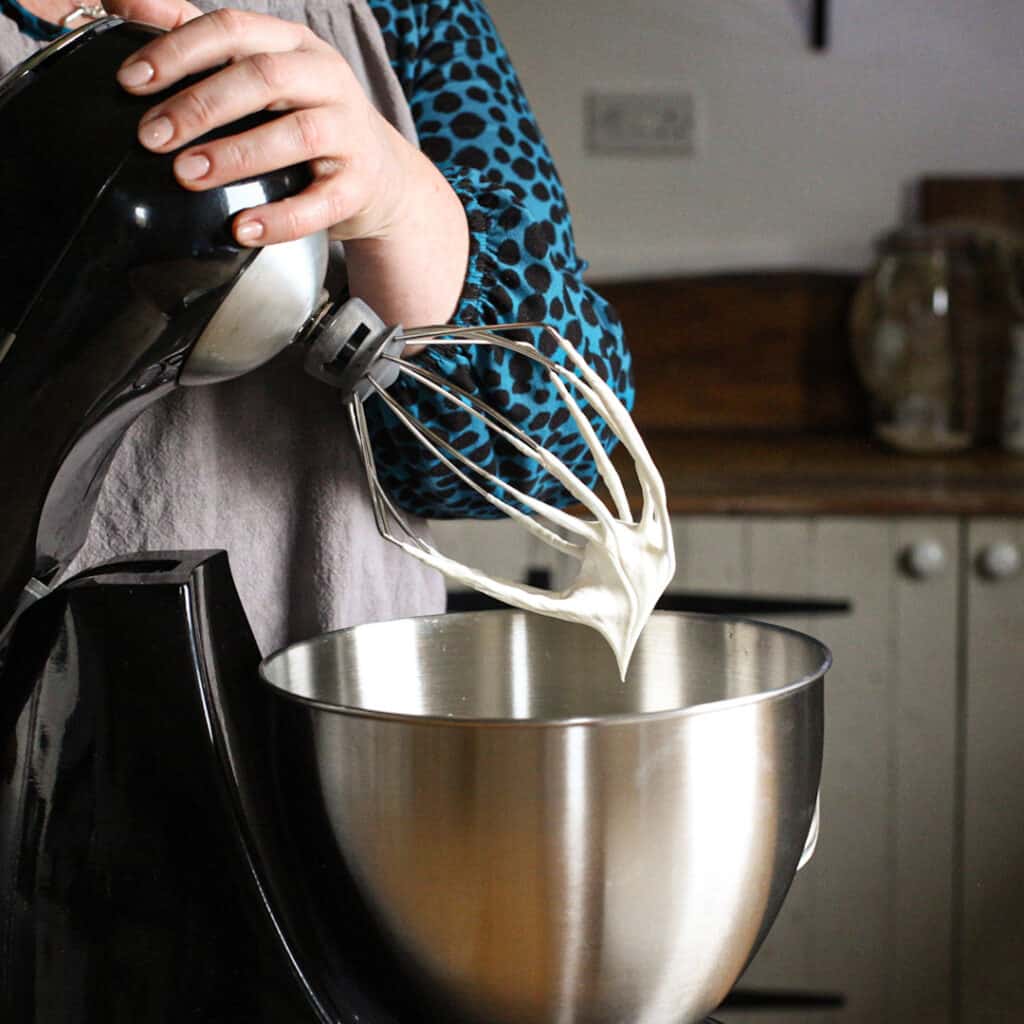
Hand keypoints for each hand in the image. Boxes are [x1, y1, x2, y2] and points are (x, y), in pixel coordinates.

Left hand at [107, 0, 468, 326]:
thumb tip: (124, 2)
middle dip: (200, 106)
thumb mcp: (262, 70)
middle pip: (263, 78)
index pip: (233, 30)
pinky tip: (242, 229)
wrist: (381, 177)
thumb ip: (198, 37)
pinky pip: (322, 203)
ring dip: (236, 155)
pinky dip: (280, 218)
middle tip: (153, 137)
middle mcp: (327, 79)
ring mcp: (349, 132)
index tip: (132, 82)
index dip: (179, 52)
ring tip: (188, 176)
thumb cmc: (306, 119)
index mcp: (295, 45)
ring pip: (296, 135)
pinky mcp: (359, 185)